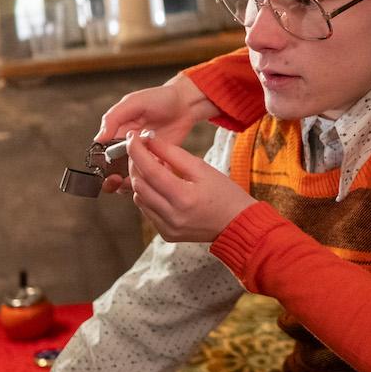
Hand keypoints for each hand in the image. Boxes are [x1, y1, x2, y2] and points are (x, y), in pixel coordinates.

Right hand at [95, 75, 216, 192]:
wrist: (186, 104)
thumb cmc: (160, 98)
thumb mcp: (134, 102)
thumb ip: (114, 118)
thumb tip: (99, 138)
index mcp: (118, 131)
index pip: (104, 152)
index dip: (103, 164)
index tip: (107, 171)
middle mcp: (129, 145)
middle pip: (115, 167)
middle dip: (115, 176)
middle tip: (118, 180)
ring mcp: (144, 154)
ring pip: (131, 173)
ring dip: (132, 179)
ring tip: (136, 178)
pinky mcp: (158, 160)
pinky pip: (149, 174)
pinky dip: (149, 179)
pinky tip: (151, 179)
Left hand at [127, 132, 254, 241]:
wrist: (238, 224)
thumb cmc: (224, 194)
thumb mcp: (201, 168)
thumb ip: (173, 153)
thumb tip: (149, 140)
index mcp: (184, 197)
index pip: (150, 170)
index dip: (137, 151)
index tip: (132, 138)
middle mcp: (172, 216)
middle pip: (139, 185)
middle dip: (136, 163)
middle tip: (140, 149)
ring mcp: (167, 228)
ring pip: (139, 198)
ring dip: (141, 180)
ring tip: (153, 168)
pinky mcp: (166, 234)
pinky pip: (147, 211)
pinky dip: (148, 195)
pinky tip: (159, 186)